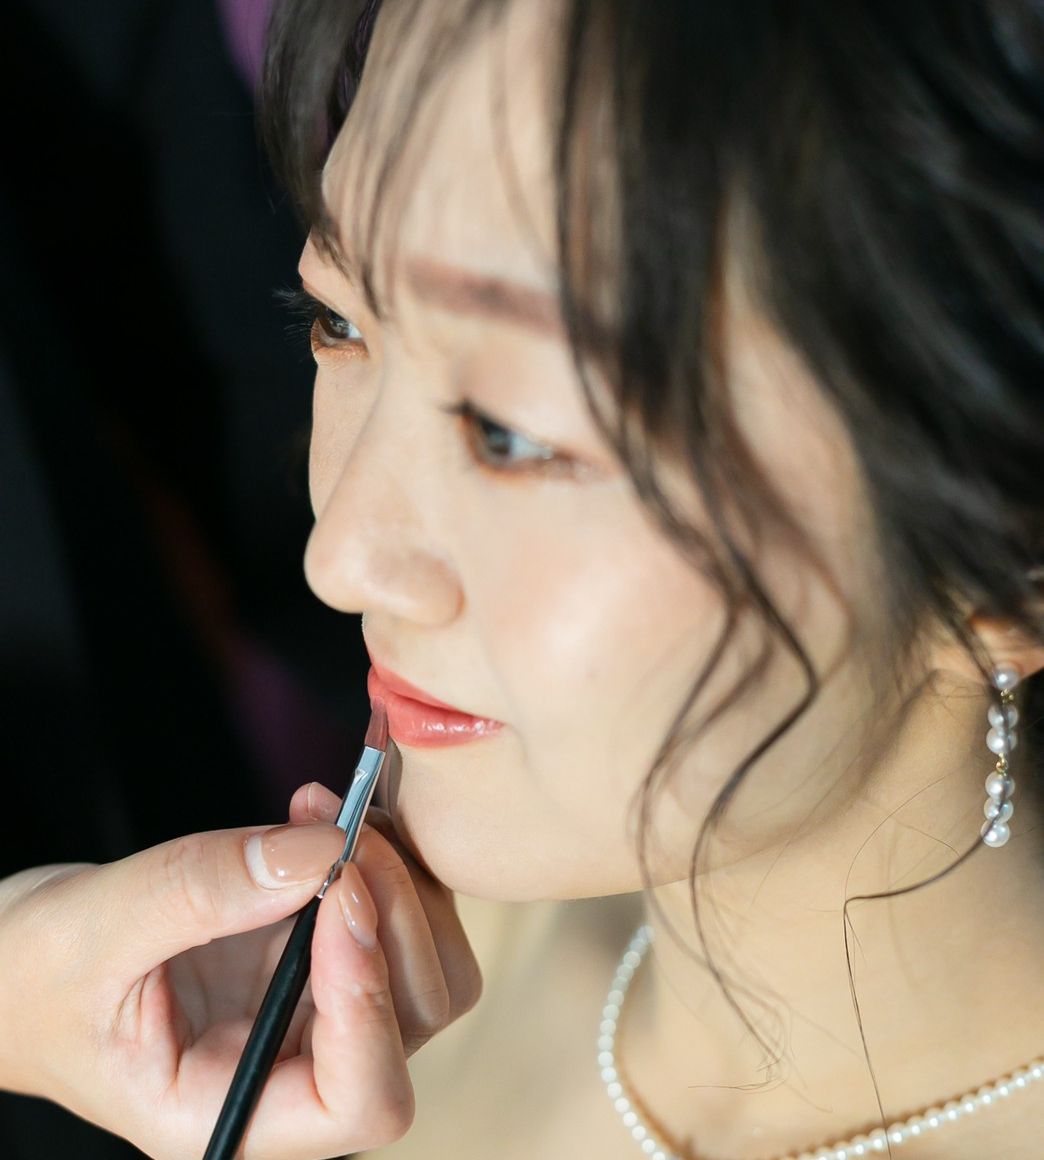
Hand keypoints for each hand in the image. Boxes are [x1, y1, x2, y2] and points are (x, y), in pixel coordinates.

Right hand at [0, 782, 480, 1159]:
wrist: (22, 959)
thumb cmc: (32, 974)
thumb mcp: (94, 930)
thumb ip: (202, 892)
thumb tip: (321, 851)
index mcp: (232, 1111)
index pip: (358, 1101)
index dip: (370, 1002)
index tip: (339, 894)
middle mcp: (293, 1073)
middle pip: (416, 1018)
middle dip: (395, 913)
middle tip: (342, 829)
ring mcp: (316, 1013)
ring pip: (427, 965)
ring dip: (399, 877)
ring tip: (330, 812)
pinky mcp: (320, 957)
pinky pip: (398, 913)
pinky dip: (384, 854)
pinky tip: (321, 814)